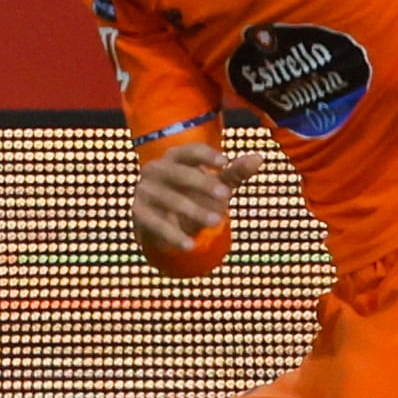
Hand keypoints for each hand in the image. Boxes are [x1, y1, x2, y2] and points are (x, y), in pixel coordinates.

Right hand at [130, 143, 262, 253]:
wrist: (166, 221)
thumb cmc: (196, 195)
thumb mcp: (218, 185)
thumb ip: (235, 173)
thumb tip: (259, 158)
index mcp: (175, 156)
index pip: (190, 151)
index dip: (206, 155)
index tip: (225, 163)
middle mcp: (156, 169)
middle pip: (179, 174)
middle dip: (203, 184)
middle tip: (226, 196)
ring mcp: (144, 190)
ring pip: (169, 200)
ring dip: (194, 211)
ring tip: (217, 222)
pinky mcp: (138, 212)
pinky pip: (155, 224)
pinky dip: (173, 235)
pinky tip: (189, 245)